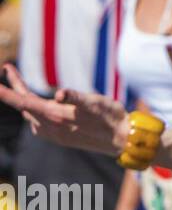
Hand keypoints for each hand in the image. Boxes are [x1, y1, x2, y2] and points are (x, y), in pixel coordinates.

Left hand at [0, 63, 127, 155]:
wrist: (123, 140)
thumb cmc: (111, 117)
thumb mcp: (96, 102)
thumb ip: (76, 97)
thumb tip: (60, 94)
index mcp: (55, 116)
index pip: (23, 101)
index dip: (7, 92)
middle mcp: (50, 127)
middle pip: (24, 105)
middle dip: (15, 88)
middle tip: (8, 69)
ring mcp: (54, 134)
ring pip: (30, 114)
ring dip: (24, 100)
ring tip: (21, 86)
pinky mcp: (60, 138)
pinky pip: (38, 124)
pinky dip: (34, 111)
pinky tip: (40, 108)